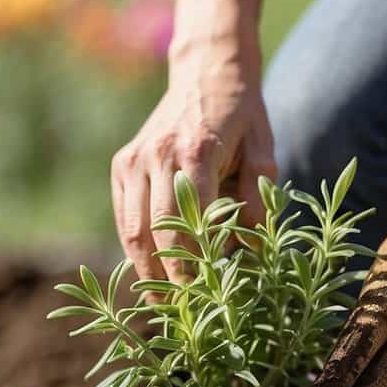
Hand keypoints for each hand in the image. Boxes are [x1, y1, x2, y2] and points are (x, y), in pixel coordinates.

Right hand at [111, 37, 276, 287]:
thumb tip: (251, 254)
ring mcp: (134, 158)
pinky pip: (123, 215)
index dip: (191, 270)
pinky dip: (133, 247)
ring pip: (132, 229)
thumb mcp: (264, 151)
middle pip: (154, 235)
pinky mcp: (122, 162)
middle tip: (180, 317)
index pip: (187, 226)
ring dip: (144, 272)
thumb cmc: (243, 113)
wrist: (206, 68)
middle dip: (166, 280)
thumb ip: (258, 200)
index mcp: (195, 151)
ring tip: (161, 305)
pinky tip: (148, 273)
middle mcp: (157, 154)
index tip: (202, 303)